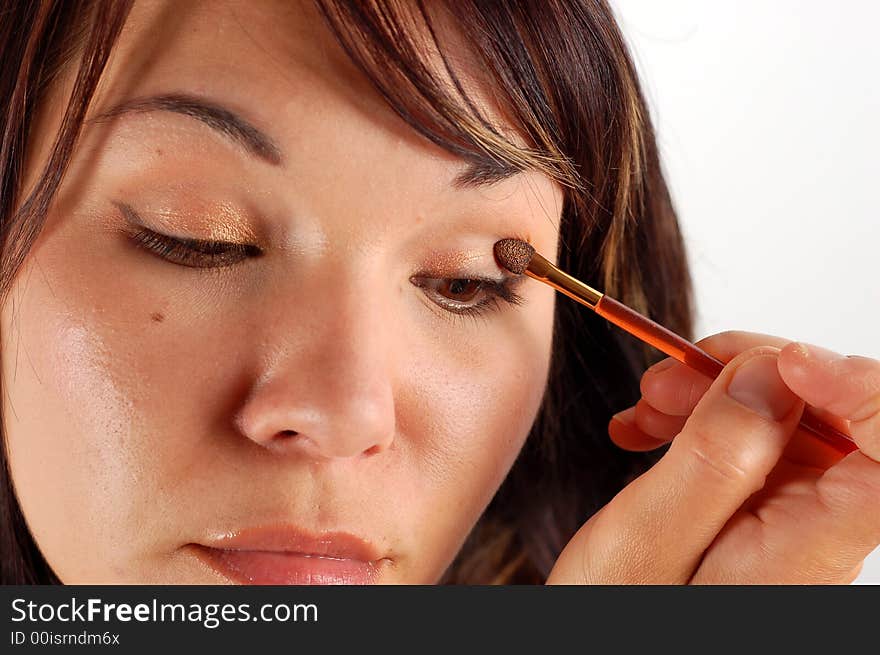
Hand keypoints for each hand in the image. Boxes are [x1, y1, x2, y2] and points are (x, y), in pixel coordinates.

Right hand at [546, 330, 879, 583]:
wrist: (596, 633)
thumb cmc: (616, 607)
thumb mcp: (648, 536)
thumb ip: (715, 458)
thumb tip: (767, 374)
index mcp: (809, 548)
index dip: (861, 389)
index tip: (780, 361)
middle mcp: (818, 529)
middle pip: (832, 417)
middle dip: (750, 375)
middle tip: (665, 382)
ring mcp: (793, 516)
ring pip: (786, 416)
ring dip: (714, 392)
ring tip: (646, 409)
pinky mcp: (763, 506)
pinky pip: (751, 437)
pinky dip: (701, 416)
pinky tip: (651, 428)